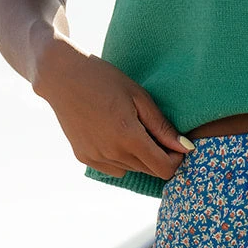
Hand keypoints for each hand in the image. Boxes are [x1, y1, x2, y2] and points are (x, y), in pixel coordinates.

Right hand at [31, 36, 192, 180]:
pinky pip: (113, 169)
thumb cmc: (104, 79)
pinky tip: (111, 134)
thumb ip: (162, 127)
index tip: (175, 145)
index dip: (175, 160)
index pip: (164, 169)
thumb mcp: (139, 97)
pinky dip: (119, 158)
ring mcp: (96, 158)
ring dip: (138, 157)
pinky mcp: (84, 158)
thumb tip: (185, 148)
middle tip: (152, 131)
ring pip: (131, 170)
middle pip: (149, 170)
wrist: (61, 76)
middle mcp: (112, 154)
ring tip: (129, 128)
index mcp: (129, 138)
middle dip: (158, 156)